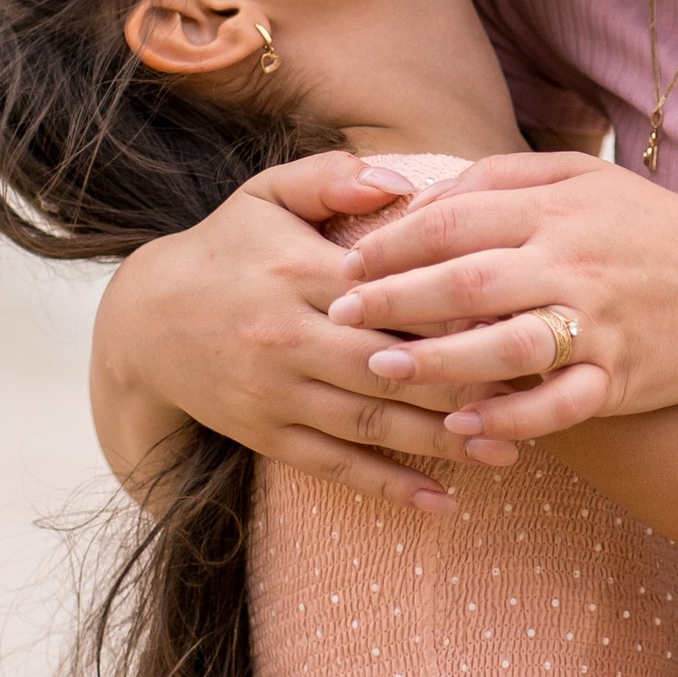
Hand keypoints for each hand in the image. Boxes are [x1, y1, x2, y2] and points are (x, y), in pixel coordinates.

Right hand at [89, 153, 478, 509]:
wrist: (143, 322)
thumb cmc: (225, 248)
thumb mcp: (265, 194)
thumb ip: (331, 176)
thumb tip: (401, 179)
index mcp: (300, 271)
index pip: (390, 293)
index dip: (452, 308)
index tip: (515, 316)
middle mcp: (289, 336)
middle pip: (391, 365)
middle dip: (465, 382)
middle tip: (534, 394)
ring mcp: (277, 391)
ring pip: (371, 422)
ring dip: (441, 441)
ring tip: (508, 449)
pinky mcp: (267, 434)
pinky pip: (334, 465)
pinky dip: (388, 486)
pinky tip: (441, 500)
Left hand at [323, 153, 677, 458]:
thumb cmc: (648, 231)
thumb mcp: (582, 178)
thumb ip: (501, 179)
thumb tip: (421, 197)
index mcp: (556, 210)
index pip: (456, 221)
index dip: (392, 243)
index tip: (348, 266)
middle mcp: (573, 264)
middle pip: (466, 281)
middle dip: (395, 301)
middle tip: (340, 318)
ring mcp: (598, 325)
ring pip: (505, 346)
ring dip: (438, 362)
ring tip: (385, 370)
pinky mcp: (620, 378)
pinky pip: (557, 405)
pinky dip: (509, 420)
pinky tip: (464, 427)